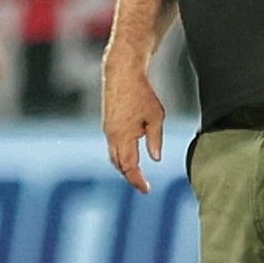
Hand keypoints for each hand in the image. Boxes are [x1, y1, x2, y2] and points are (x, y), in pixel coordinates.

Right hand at [103, 57, 165, 193]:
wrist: (122, 73)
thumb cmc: (141, 93)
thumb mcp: (156, 117)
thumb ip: (155, 139)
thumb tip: (156, 158)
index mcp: (123, 137)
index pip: (129, 167)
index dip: (137, 180)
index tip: (146, 189)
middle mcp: (112, 136)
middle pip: (119, 164)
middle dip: (130, 176)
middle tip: (143, 184)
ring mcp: (108, 130)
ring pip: (114, 156)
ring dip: (124, 166)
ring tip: (137, 173)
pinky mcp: (107, 124)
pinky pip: (113, 146)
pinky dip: (121, 155)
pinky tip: (130, 155)